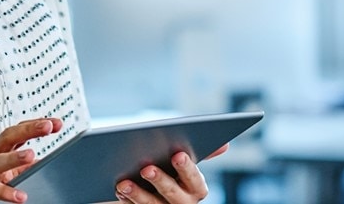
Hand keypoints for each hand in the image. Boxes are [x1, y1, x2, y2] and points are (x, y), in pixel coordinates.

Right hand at [0, 118, 62, 203]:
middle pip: (7, 137)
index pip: (15, 132)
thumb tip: (38, 161)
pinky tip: (20, 196)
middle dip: (28, 130)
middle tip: (49, 125)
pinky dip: (5, 192)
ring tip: (32, 155)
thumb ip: (14, 167)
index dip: (34, 125)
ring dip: (14, 157)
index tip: (56, 122)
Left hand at [113, 145, 228, 203]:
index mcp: (195, 186)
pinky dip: (127, 200)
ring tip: (123, 183)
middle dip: (160, 181)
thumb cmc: (165, 164)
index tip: (177, 154)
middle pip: (173, 194)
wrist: (144, 181)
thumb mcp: (179, 158)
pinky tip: (118, 189)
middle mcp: (183, 202)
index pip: (195, 179)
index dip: (186, 168)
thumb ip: (199, 151)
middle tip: (146, 168)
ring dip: (138, 194)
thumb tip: (225, 145)